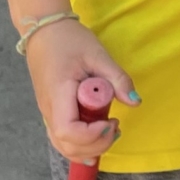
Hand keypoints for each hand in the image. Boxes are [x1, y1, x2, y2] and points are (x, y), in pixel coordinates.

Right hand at [25, 17, 137, 159]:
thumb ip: (117, 79)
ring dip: (89, 148)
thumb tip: (135, 102)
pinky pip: (62, 138)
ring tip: (110, 130)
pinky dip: (80, 145)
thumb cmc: (70, 40)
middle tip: (116, 126)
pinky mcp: (51, 112)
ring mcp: (47, 113)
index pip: (68, 131)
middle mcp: (49, 109)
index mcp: (58, 94)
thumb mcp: (98, 54)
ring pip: (63, 146)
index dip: (92, 135)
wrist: (44, 31)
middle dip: (96, 145)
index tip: (111, 120)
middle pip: (66, 145)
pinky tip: (98, 139)